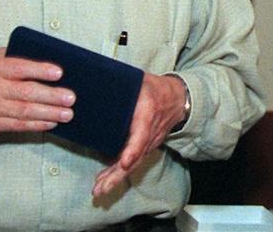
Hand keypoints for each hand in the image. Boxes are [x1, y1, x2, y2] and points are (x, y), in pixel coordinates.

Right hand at [0, 48, 73, 138]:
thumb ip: (11, 57)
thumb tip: (45, 57)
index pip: (18, 67)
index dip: (40, 70)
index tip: (59, 73)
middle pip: (25, 92)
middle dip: (51, 96)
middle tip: (70, 97)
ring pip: (24, 111)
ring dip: (49, 113)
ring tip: (67, 113)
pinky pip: (18, 125)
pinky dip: (37, 124)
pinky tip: (51, 122)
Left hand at [92, 73, 187, 195]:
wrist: (178, 99)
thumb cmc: (155, 88)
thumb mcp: (140, 81)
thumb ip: (121, 86)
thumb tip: (93, 83)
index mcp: (148, 112)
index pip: (142, 135)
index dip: (133, 150)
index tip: (125, 162)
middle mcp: (150, 132)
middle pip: (135, 157)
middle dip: (117, 174)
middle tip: (100, 188)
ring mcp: (149, 142)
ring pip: (133, 163)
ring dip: (115, 178)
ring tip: (98, 190)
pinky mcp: (146, 147)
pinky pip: (133, 162)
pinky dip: (118, 173)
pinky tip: (104, 182)